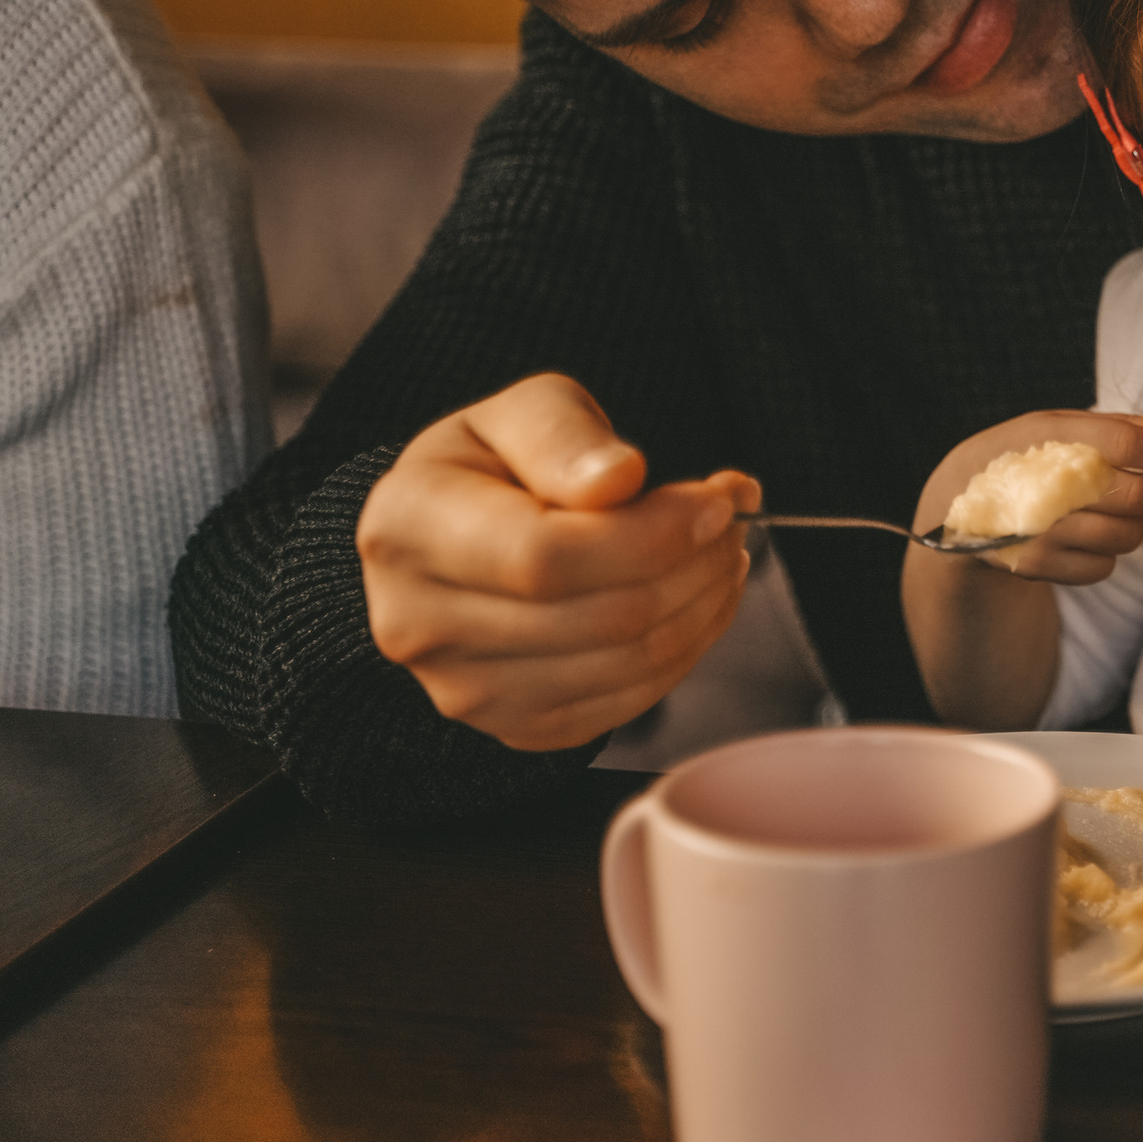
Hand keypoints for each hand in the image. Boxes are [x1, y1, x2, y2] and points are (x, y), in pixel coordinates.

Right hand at [357, 373, 759, 752]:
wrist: (447, 540)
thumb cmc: (490, 468)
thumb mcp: (517, 415)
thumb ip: (564, 434)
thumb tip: (619, 478)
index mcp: (410, 528)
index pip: (547, 558)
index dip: (653, 534)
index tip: (717, 499)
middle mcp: (420, 623)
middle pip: (601, 618)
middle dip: (695, 565)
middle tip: (732, 519)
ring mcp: (464, 689)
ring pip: (627, 666)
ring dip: (704, 606)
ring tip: (722, 552)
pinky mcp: (515, 726)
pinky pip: (627, 702)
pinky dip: (686, 649)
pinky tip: (697, 598)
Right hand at [904, 410, 1142, 728]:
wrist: (960, 502)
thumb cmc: (1030, 454)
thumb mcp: (1067, 427)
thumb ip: (1126, 427)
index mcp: (1051, 434)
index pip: (1126, 445)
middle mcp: (1043, 483)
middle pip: (1134, 495)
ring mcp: (1038, 530)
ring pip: (1126, 536)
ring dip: (1139, 525)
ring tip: (1126, 509)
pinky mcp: (1035, 567)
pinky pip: (1102, 568)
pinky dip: (1109, 554)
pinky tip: (1094, 534)